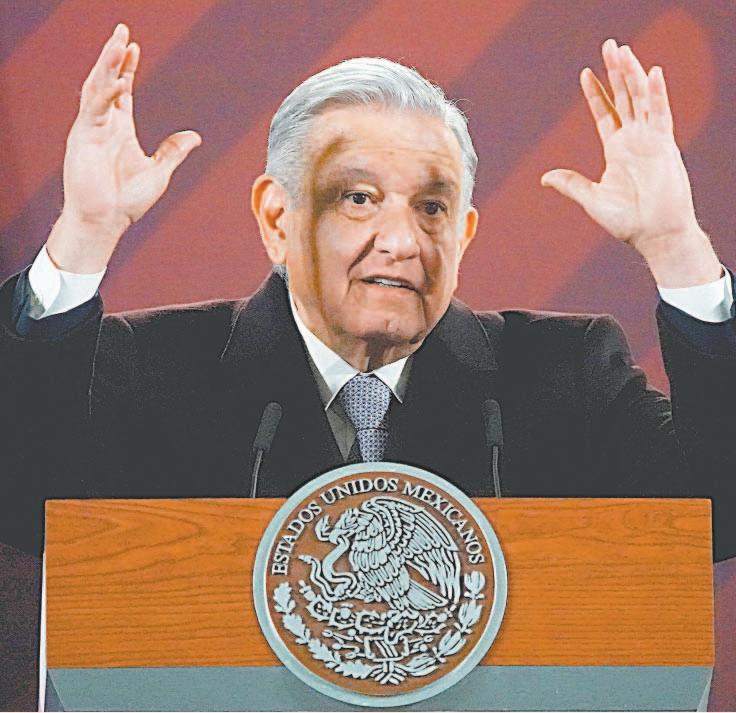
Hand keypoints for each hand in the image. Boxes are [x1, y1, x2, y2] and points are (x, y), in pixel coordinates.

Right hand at [47, 24, 200, 272]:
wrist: (107, 221)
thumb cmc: (128, 201)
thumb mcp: (159, 172)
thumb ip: (173, 152)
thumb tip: (195, 137)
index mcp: (120, 129)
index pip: (122, 90)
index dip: (127, 68)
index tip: (134, 47)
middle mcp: (104, 124)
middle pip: (107, 81)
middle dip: (114, 56)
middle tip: (122, 31)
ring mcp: (91, 129)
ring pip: (96, 87)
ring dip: (106, 65)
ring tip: (116, 43)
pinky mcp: (83, 138)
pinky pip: (93, 109)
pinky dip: (104, 94)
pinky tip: (117, 81)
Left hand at [541, 39, 720, 286]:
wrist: (652, 234)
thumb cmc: (626, 221)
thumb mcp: (591, 198)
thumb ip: (570, 184)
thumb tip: (544, 177)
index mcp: (616, 150)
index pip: (606, 113)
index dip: (596, 93)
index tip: (585, 73)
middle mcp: (634, 140)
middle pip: (624, 97)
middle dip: (616, 72)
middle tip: (609, 46)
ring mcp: (650, 140)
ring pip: (641, 99)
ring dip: (632, 74)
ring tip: (623, 51)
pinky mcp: (664, 145)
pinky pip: (661, 114)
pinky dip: (657, 94)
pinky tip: (652, 73)